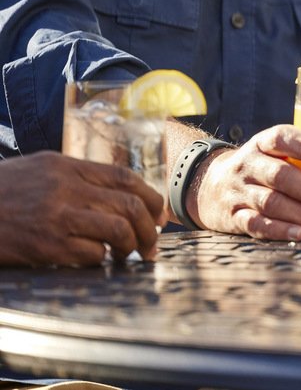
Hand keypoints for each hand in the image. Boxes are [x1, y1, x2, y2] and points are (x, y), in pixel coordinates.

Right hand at [0, 151, 165, 266]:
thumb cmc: (5, 191)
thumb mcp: (42, 169)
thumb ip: (80, 176)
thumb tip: (123, 194)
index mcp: (67, 167)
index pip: (126, 178)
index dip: (150, 198)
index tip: (159, 215)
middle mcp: (66, 189)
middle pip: (129, 205)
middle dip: (149, 228)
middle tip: (152, 243)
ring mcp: (57, 217)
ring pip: (117, 230)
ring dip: (131, 246)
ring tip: (130, 254)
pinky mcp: (46, 246)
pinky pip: (92, 254)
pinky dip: (102, 259)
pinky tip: (99, 260)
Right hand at [185, 125, 300, 240]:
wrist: (206, 186)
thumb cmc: (260, 167)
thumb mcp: (273, 152)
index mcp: (263, 144)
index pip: (281, 138)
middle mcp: (249, 165)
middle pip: (280, 176)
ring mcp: (239, 192)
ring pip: (271, 202)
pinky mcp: (232, 217)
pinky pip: (254, 224)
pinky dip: (278, 230)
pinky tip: (299, 233)